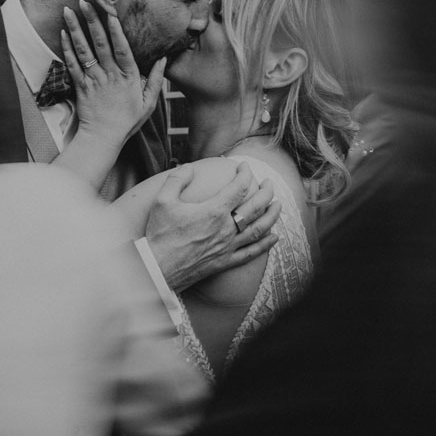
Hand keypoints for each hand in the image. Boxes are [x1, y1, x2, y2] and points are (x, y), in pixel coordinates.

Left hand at [61, 1, 165, 151]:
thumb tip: (163, 59)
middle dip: (91, 21)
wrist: (103, 138)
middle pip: (99, 44)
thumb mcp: (149, 102)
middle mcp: (109, 75)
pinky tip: (63, 33)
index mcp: (128, 77)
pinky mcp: (80, 86)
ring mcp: (93, 80)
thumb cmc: (127, 121)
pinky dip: (66, 48)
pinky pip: (72, 64)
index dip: (115, 31)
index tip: (111, 14)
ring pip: (83, 50)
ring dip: (75, 29)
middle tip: (85, 2)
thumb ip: (157, 80)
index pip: (122, 49)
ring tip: (69, 11)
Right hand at [144, 161, 281, 293]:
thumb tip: (189, 166)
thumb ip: (177, 179)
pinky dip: (265, 244)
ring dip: (272, 215)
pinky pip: (251, 253)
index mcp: (213, 211)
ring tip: (279, 205)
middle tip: (269, 182)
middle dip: (266, 191)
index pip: (239, 187)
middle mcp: (226, 228)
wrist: (157, 268)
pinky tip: (274, 237)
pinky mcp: (225, 262)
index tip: (244, 166)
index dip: (245, 173)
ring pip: (259, 229)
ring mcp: (228, 247)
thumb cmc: (159, 234)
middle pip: (256, 206)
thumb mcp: (162, 200)